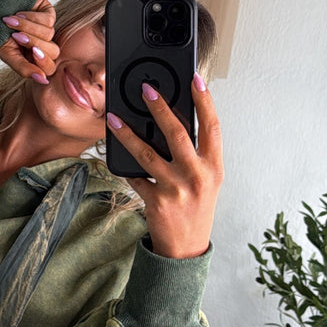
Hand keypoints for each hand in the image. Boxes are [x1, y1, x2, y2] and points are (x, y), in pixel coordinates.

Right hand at [0, 0, 59, 84]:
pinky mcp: (48, 13)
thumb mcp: (8, 54)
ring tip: (11, 22)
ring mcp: (48, 28)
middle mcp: (44, 45)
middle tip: (16, 36)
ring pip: (49, 34)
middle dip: (33, 42)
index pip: (49, 67)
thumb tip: (43, 80)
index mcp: (35, 58)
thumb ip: (24, 69)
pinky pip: (48, 19)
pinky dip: (31, 17)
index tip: (32, 52)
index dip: (44, 61)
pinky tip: (18, 14)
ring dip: (28, 27)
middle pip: (53, 51)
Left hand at [107, 79, 223, 259]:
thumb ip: (196, 153)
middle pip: (177, 133)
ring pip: (147, 152)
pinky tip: (112, 151)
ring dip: (127, 133)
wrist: (186, 248)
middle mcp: (197, 176)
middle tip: (146, 90)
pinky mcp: (156, 201)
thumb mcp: (206, 179)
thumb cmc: (196, 207)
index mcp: (214, 166)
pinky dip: (122, 164)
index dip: (204, 100)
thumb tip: (174, 121)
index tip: (195, 78)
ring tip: (113, 119)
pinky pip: (135, 176)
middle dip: (160, 107)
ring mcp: (176, 189)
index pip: (212, 126)